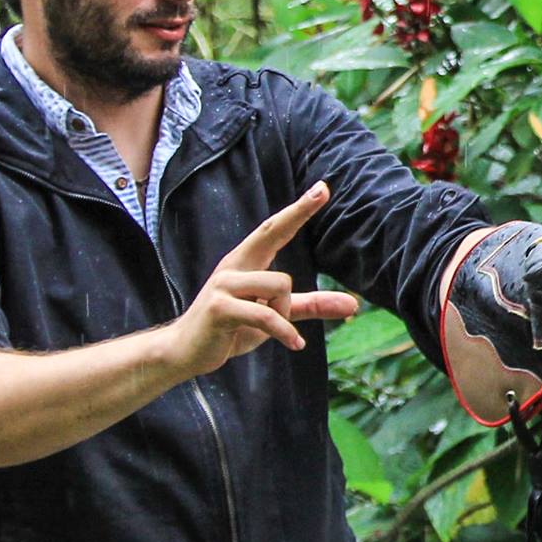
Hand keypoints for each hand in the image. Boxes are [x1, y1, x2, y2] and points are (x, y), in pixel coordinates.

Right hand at [165, 181, 360, 378]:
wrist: (186, 352)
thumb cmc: (233, 329)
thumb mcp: (277, 315)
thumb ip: (312, 306)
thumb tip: (354, 305)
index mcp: (247, 262)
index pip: (275, 229)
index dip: (299, 210)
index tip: (322, 188)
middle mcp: (235, 266)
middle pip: (272, 233)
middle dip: (298, 212)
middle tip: (324, 190)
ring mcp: (224, 284)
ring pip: (280, 284)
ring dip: (285, 312)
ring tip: (274, 328)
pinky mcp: (220, 308)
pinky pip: (266, 315)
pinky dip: (285, 332)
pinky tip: (295, 344)